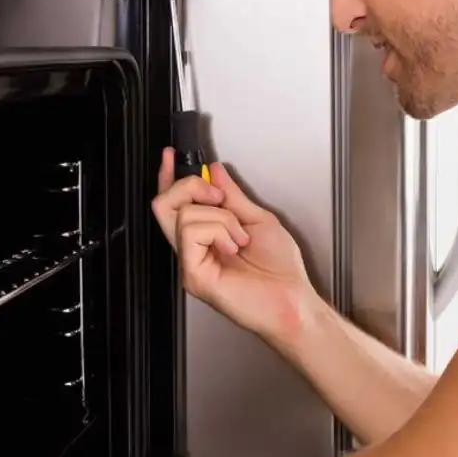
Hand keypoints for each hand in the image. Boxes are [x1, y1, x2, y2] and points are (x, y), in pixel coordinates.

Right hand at [152, 147, 315, 342]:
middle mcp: (194, 248)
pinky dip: (219, 231)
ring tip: (239, 238)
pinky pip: (192, 234)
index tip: (170, 156)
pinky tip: (233, 247)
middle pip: (165, 203)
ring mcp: (191, 262)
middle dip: (191, 185)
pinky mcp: (193, 275)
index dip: (169, 177)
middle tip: (219, 198)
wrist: (293, 300)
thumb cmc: (281, 272)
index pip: (176, 203)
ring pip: (183, 214)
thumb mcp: (258, 219)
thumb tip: (215, 173)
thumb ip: (234, 197)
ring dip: (221, 217)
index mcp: (206, 236)